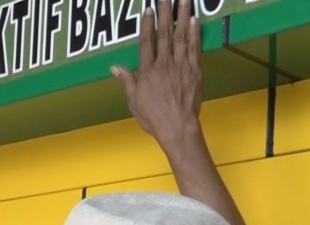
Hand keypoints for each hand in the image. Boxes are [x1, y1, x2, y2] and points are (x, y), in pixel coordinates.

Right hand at [111, 0, 202, 145]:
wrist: (178, 127)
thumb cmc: (154, 117)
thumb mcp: (134, 101)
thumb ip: (127, 81)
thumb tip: (114, 67)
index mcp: (148, 72)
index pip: (146, 42)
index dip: (147, 24)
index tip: (149, 9)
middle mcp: (164, 65)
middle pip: (164, 33)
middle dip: (165, 12)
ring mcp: (181, 66)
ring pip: (181, 36)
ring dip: (182, 16)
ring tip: (184, 0)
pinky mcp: (194, 70)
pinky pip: (194, 47)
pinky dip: (194, 33)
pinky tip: (194, 20)